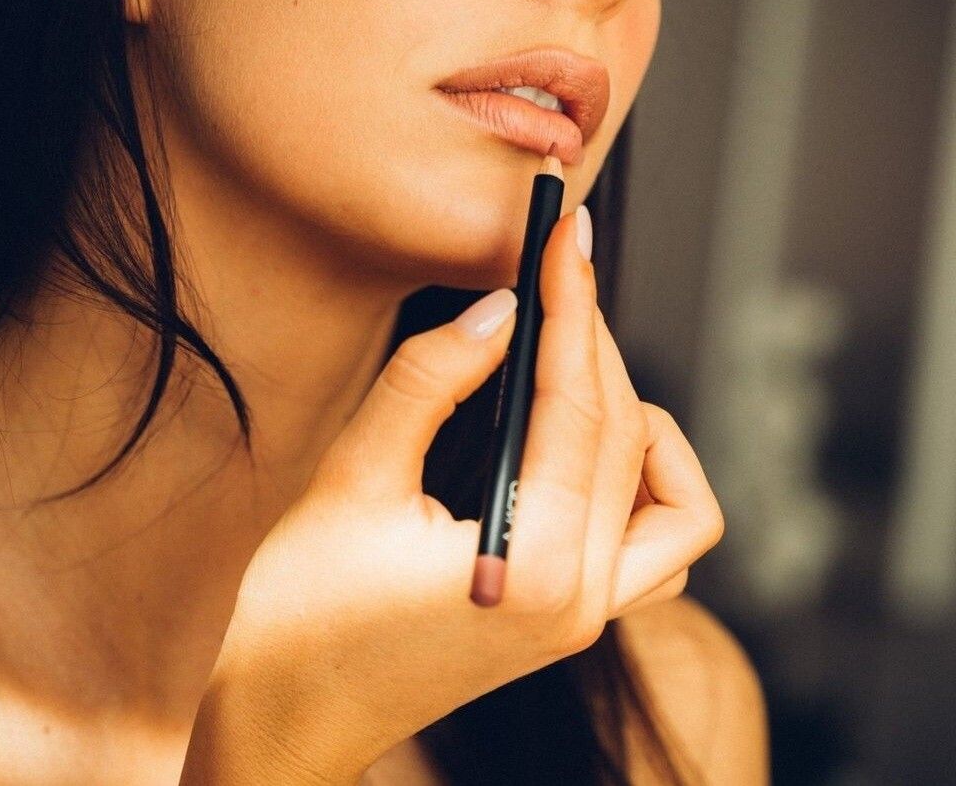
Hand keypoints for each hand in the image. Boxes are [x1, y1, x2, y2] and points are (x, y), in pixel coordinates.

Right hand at [180, 210, 722, 784]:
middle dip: (593, 338)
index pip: (578, 402)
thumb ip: (432, 380)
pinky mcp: (574, 618)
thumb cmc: (300, 615)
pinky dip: (643, 484)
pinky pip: (657, 547)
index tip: (563, 233)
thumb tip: (501, 308)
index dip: (572, 305)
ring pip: (669, 495)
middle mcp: (582, 598)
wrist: (286, 722)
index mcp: (534, 564)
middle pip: (627, 432)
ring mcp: (587, 617)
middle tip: (555, 270)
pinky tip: (582, 446)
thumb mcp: (351, 478)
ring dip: (634, 415)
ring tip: (568, 363)